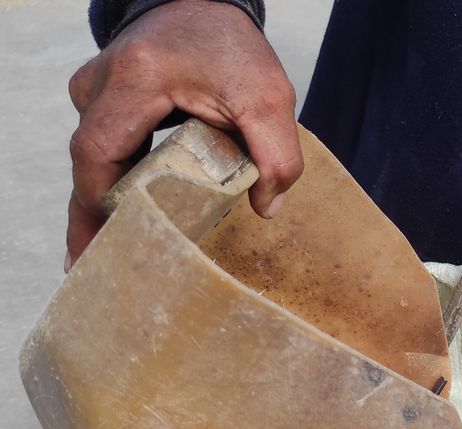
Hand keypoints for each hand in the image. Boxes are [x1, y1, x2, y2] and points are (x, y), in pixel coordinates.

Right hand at [66, 0, 302, 267]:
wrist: (205, 2)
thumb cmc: (232, 47)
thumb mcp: (269, 96)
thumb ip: (277, 154)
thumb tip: (268, 208)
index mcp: (136, 81)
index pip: (100, 152)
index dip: (100, 204)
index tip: (108, 247)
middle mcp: (102, 84)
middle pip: (87, 164)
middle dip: (90, 219)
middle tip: (91, 272)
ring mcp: (96, 90)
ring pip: (92, 159)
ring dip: (99, 206)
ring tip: (101, 260)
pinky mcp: (103, 99)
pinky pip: (102, 149)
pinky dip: (109, 185)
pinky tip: (114, 224)